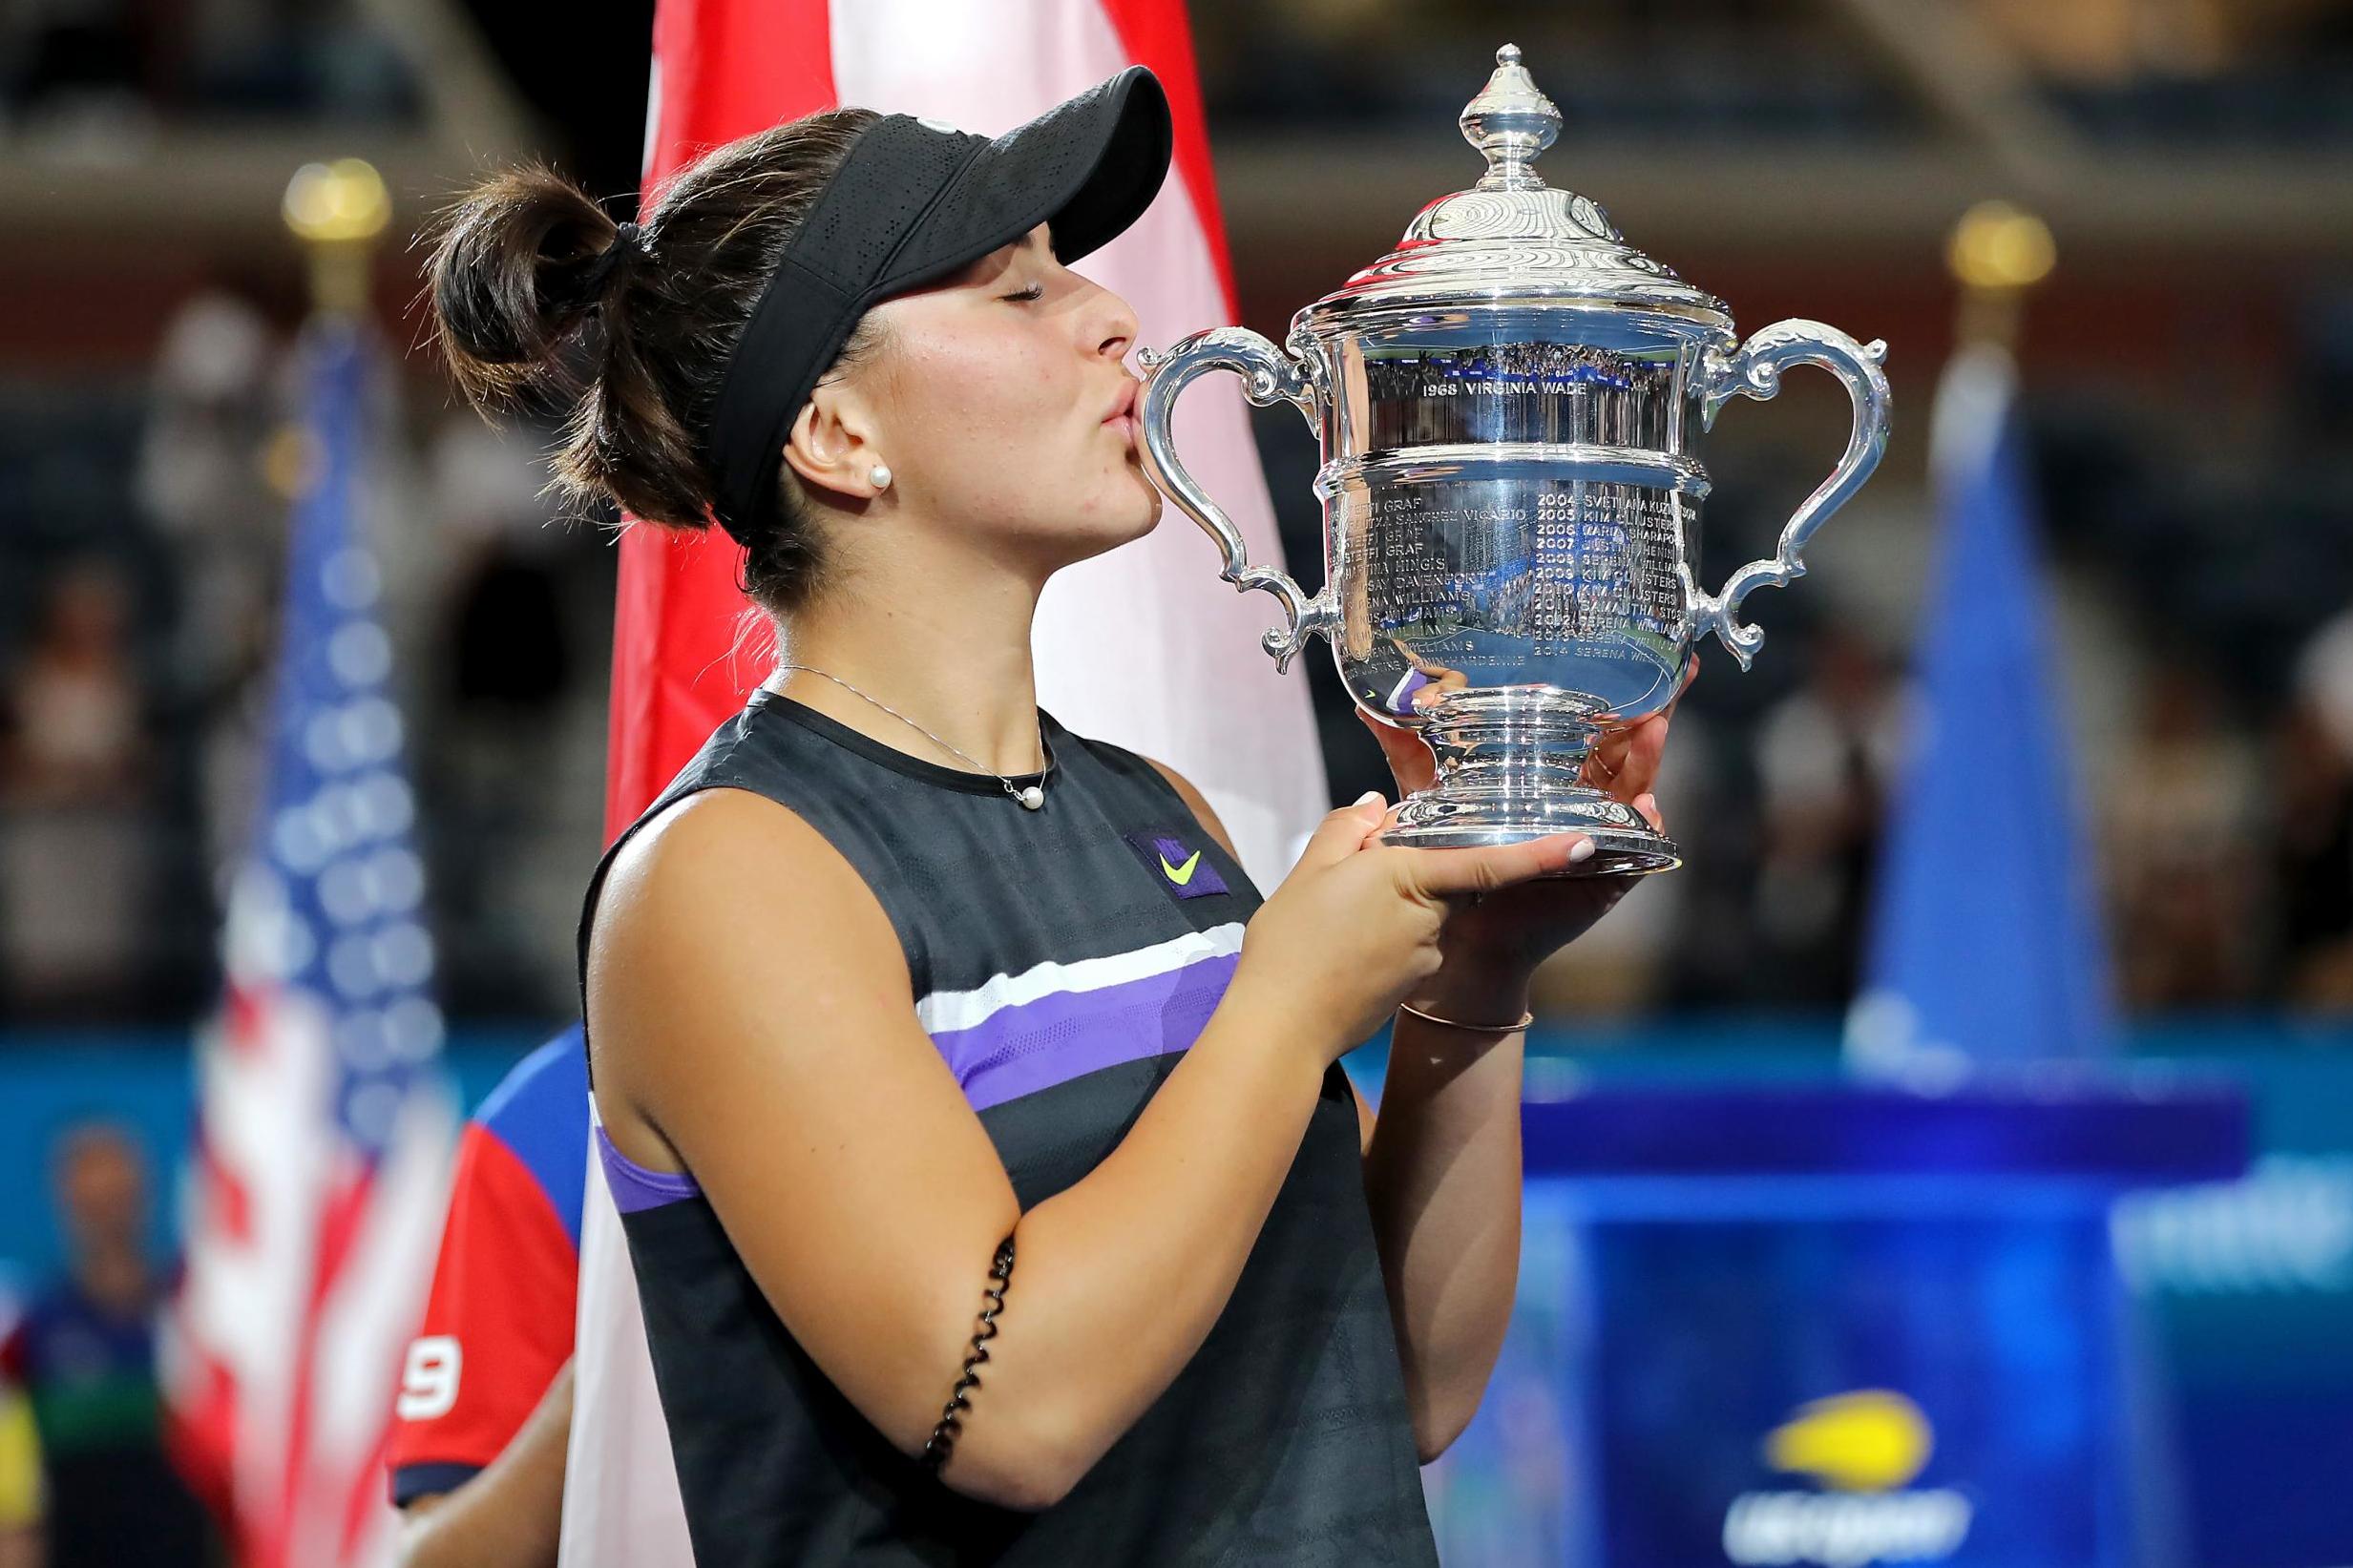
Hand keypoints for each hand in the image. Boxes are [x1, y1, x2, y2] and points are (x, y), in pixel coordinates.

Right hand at [1234, 796, 1595, 1065]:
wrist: (1282, 1028)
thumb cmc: (1294, 945)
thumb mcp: (1310, 871)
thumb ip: (1346, 830)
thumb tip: (1375, 806)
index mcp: (1413, 878)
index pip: (1490, 861)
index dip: (1541, 853)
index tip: (1584, 843)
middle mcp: (1431, 919)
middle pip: (1441, 879)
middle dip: (1411, 868)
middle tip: (1350, 870)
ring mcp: (1424, 956)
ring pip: (1421, 912)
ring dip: (1389, 906)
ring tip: (1329, 916)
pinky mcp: (1411, 984)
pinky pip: (1405, 944)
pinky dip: (1380, 938)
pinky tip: (1337, 947)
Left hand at [1353, 659, 1695, 1000]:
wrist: (1453, 939)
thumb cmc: (1444, 869)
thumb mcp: (1428, 802)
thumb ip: (1410, 756)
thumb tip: (1369, 709)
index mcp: (1547, 784)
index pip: (1589, 732)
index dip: (1611, 700)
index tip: (1635, 659)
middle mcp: (1578, 807)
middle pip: (1622, 754)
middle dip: (1649, 718)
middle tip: (1670, 681)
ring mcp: (1596, 840)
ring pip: (1633, 793)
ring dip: (1648, 760)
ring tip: (1656, 727)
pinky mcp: (1604, 878)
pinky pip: (1636, 852)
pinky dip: (1646, 828)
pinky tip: (1649, 805)